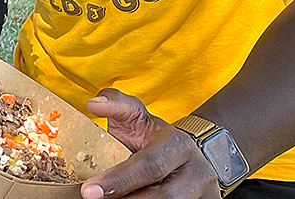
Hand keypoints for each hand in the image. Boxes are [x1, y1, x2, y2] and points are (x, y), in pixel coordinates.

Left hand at [81, 89, 220, 198]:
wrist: (185, 153)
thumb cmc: (152, 135)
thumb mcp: (135, 114)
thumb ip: (114, 105)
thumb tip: (94, 105)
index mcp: (179, 145)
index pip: (149, 166)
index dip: (118, 180)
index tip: (90, 190)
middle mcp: (198, 171)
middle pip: (163, 195)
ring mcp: (205, 193)